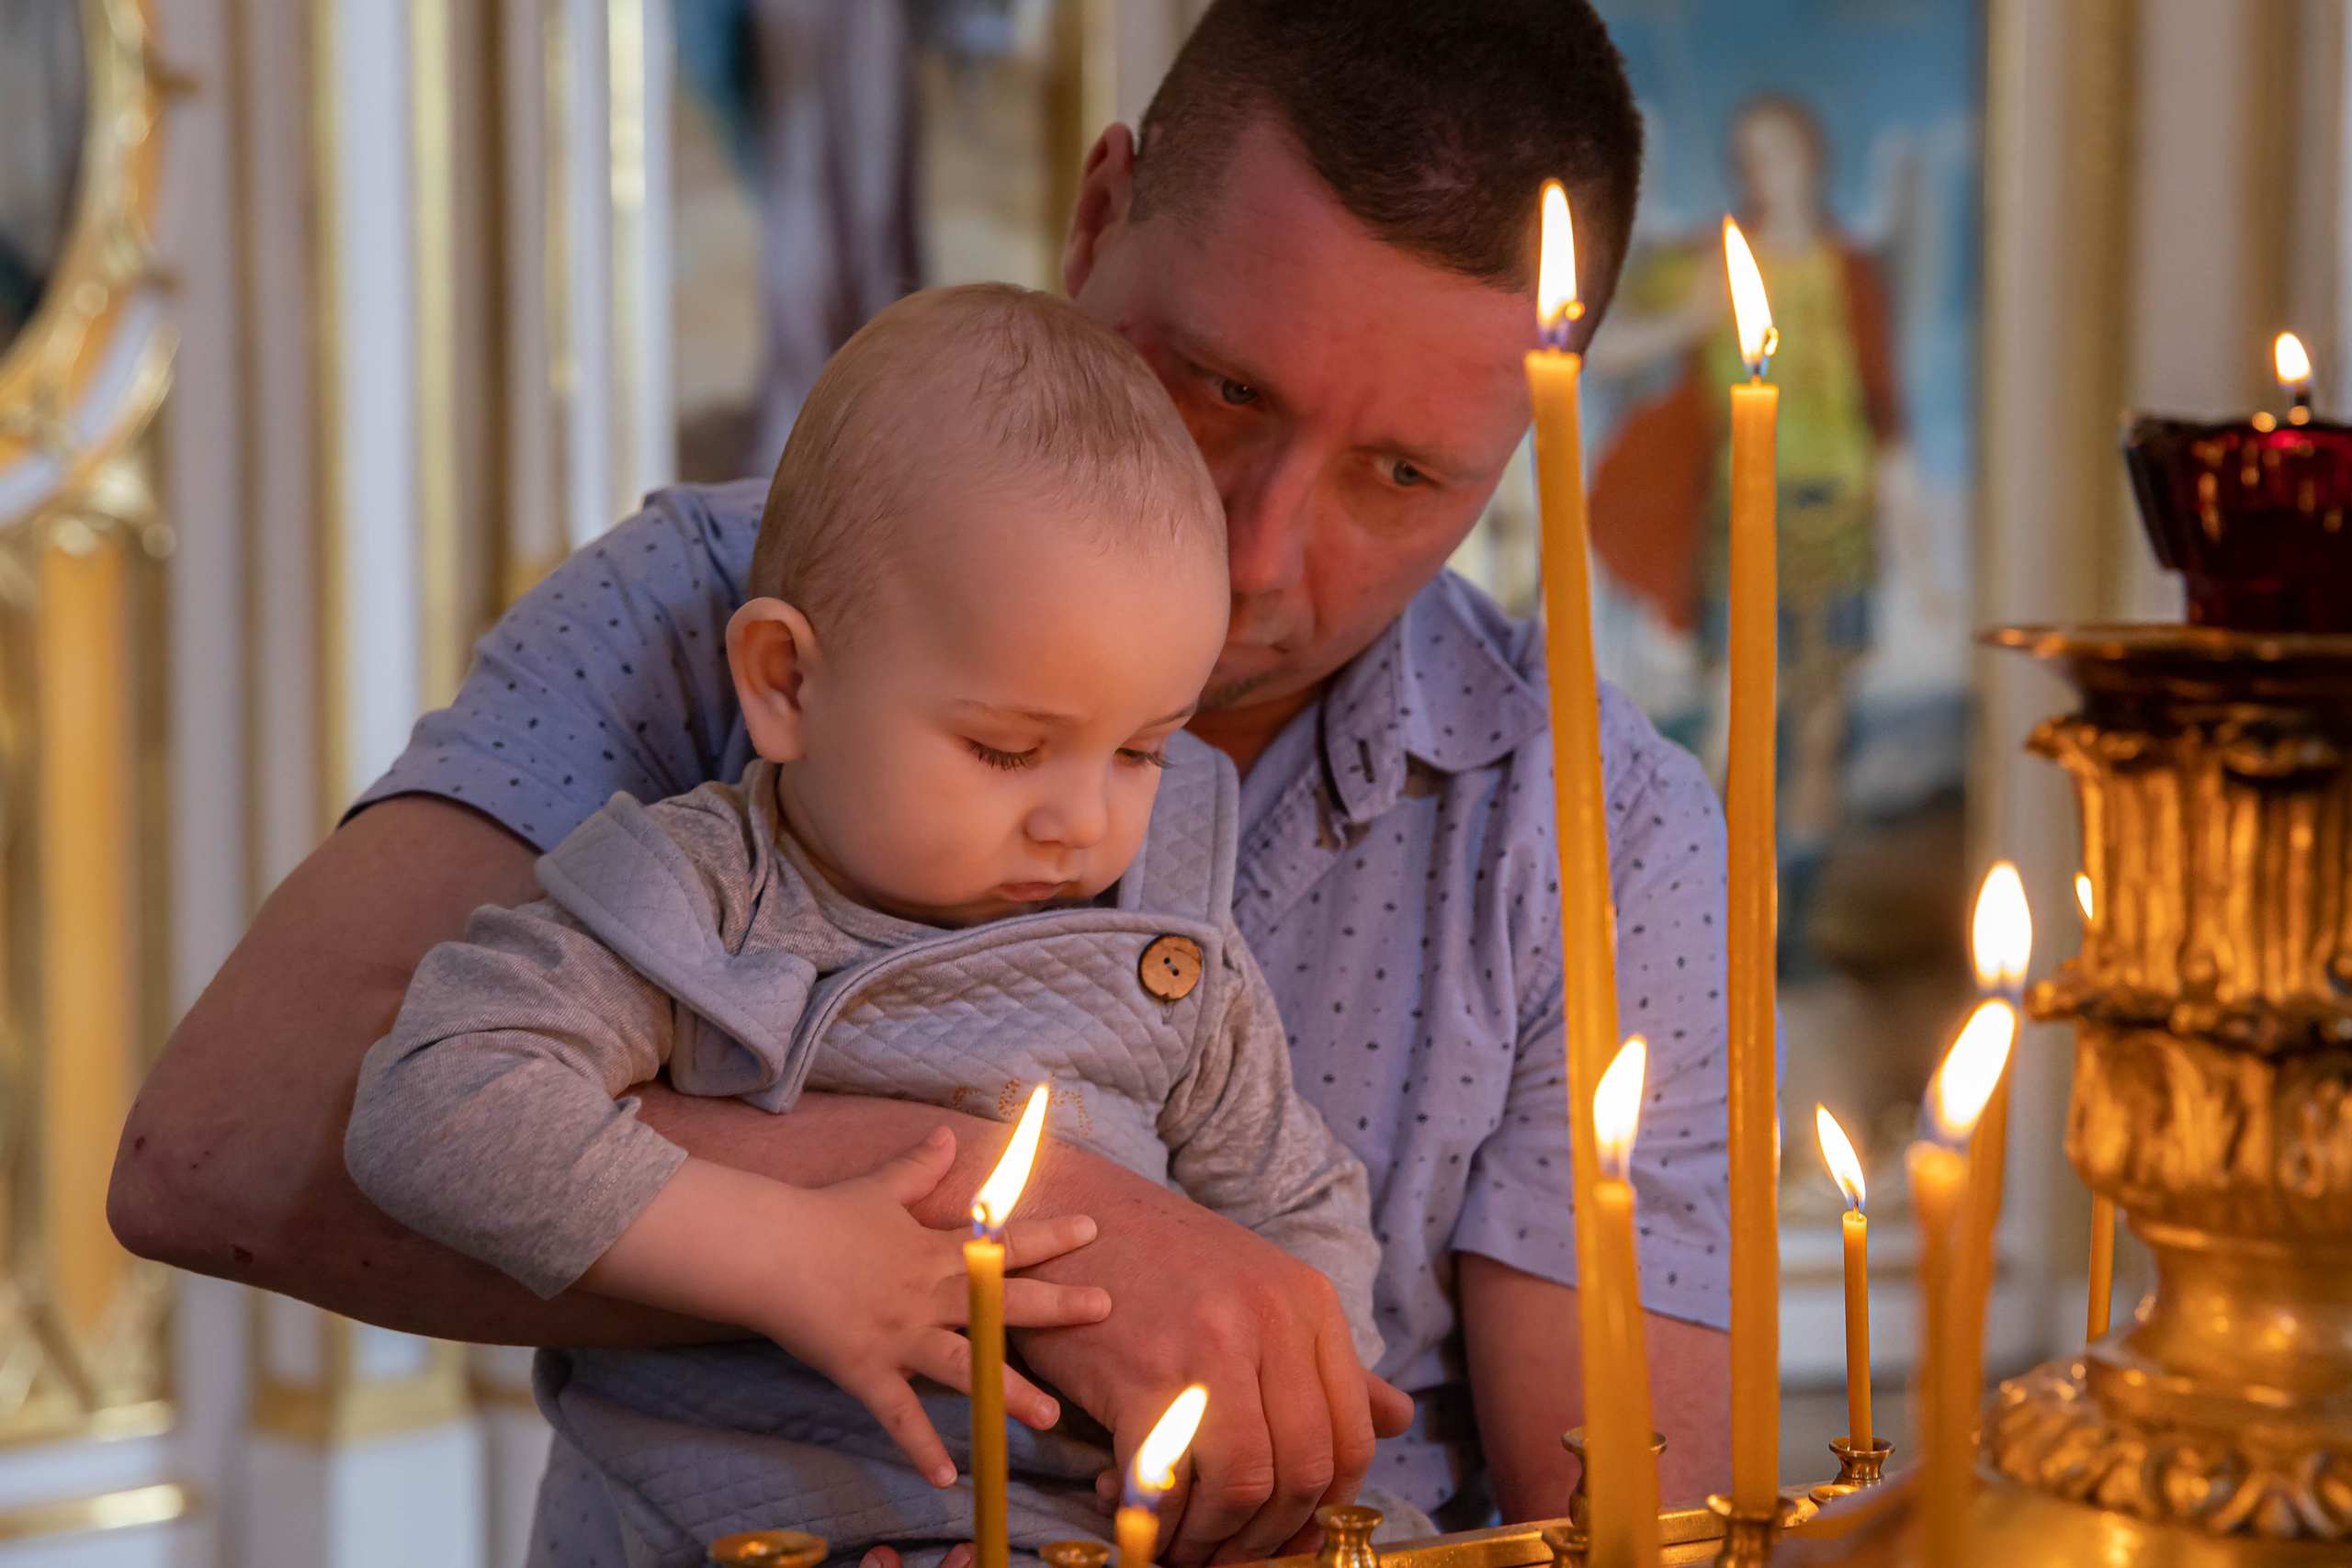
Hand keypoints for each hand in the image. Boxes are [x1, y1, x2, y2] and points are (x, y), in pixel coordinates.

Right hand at [582, 1128, 1110, 1485]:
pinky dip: (921, 1447)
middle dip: (1056, 1305)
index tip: (1092, 1228)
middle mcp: (927, 1296)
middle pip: (1000, 1302)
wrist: (769, 1250)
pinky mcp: (867, 1372)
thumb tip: (946, 1134)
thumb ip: (917, 1168)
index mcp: (934, 1252)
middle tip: (1104, 1308)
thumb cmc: (824, 1215)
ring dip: (1007, 1392)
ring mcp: (900, 1338)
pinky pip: (899, 1416)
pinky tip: (949, 1476)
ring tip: (1049, 1416)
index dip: (1049, 1235)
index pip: (1002, 1242)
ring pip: (964, 1367)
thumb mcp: (878, 1186)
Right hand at [1010, 1179, 1412, 1564]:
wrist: (1065, 1215)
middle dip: (1270, 1535)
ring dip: (1214, 1538)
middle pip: (1305, 1471)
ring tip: (1186, 1545)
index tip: (1290, 1533)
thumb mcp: (1259, 1293)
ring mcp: (1210, 1346)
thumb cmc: (1160, 1262)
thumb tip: (1399, 1418)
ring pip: (1246, 1488)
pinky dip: (1160, 1526)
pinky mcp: (1143, 1375)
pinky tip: (1146, 1523)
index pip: (1352, 1438)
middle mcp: (1272, 1321)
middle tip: (1233, 1553)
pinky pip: (1170, 1485)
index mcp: (1308, 1304)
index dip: (1326, 1506)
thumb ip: (1325, 1362)